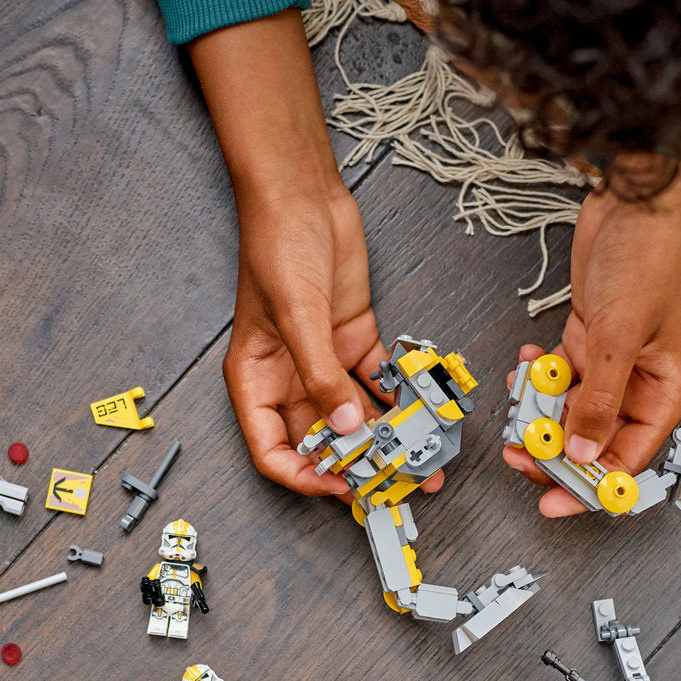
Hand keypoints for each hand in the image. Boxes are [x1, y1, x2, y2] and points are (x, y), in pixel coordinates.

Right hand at [224, 180, 393, 495]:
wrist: (302, 195)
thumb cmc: (277, 247)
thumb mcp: (297, 317)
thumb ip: (320, 377)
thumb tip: (347, 428)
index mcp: (257, 381)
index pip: (272, 450)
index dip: (304, 476)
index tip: (340, 486)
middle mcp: (290, 379)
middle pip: (321, 440)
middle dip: (356, 464)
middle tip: (394, 481)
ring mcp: (324, 362)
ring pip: (355, 416)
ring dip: (386, 438)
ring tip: (421, 457)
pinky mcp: (353, 342)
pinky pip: (378, 383)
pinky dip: (399, 398)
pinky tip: (424, 412)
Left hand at [503, 159, 680, 514]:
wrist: (635, 203)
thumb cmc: (648, 260)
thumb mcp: (618, 338)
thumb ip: (598, 400)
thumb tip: (580, 454)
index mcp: (663, 394)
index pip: (627, 461)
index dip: (590, 487)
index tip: (553, 501)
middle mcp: (638, 387)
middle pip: (593, 443)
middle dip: (554, 452)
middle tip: (519, 455)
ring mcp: (609, 367)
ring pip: (569, 412)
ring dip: (539, 412)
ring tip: (516, 402)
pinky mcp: (586, 344)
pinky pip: (556, 378)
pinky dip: (537, 376)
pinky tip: (525, 363)